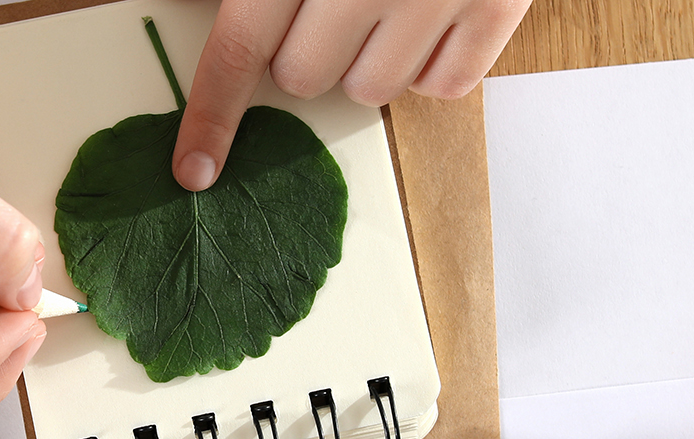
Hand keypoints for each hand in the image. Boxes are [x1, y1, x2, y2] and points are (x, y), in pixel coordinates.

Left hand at [173, 0, 530, 190]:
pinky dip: (431, 64)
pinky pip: (443, 87)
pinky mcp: (499, 5)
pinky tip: (432, 11)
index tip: (194, 167)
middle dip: (306, 49)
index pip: (241, 47)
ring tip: (387, 0)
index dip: (212, 112)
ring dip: (368, 61)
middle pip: (304, 77)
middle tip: (330, 0)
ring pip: (372, 91)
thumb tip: (210, 19)